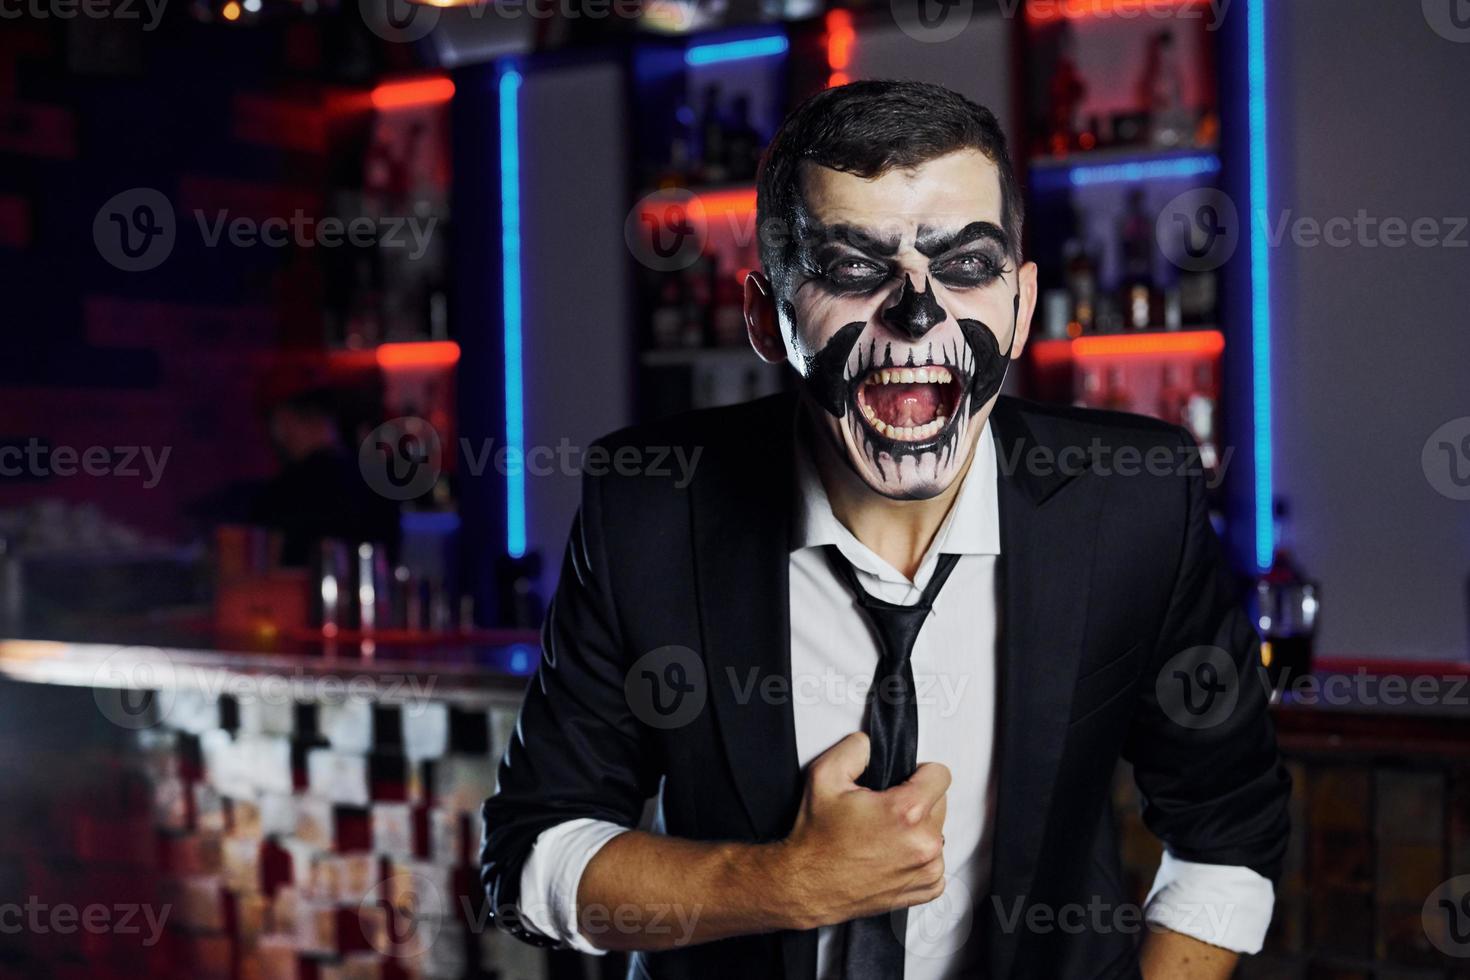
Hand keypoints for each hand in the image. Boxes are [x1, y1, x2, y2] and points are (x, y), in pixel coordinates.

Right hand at [771, 732, 948, 929]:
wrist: (807, 886)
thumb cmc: (816, 838)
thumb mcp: (824, 775)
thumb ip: (855, 747)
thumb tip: (873, 745)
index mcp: (906, 812)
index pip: (941, 775)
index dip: (918, 773)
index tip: (900, 783)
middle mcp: (924, 843)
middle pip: (940, 802)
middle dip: (917, 801)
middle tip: (883, 811)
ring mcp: (927, 869)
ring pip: (938, 831)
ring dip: (918, 830)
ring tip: (884, 835)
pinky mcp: (925, 889)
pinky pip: (937, 861)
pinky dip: (919, 857)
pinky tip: (892, 855)